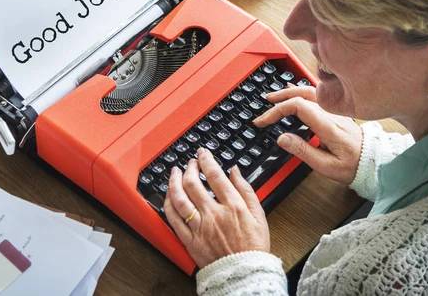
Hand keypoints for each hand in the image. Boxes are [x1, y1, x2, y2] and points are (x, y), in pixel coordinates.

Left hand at [164, 148, 269, 267]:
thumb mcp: (259, 214)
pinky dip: (168, 203)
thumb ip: (246, 189)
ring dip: (174, 181)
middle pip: (193, 183)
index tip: (202, 153)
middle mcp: (214, 214)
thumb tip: (235, 171)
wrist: (244, 273)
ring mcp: (199, 227)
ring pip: (179, 198)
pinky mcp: (189, 240)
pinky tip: (169, 195)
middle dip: (189, 168)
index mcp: (232, 206)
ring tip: (174, 172)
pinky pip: (173, 219)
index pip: (215, 175)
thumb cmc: (253, 246)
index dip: (206, 159)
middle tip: (189, 163)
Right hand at [253, 85, 362, 184]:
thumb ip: (303, 151)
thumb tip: (282, 138)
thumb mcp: (326, 166)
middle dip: (280, 98)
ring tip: (274, 97)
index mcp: (327, 125)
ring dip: (289, 92)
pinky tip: (294, 93)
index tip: (264, 121)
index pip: (298, 106)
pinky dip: (301, 92)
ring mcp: (334, 111)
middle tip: (265, 105)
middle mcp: (331, 114)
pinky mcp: (335, 112)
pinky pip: (316, 95)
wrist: (373, 162)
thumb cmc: (353, 166)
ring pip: (309, 91)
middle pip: (302, 94)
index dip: (277, 111)